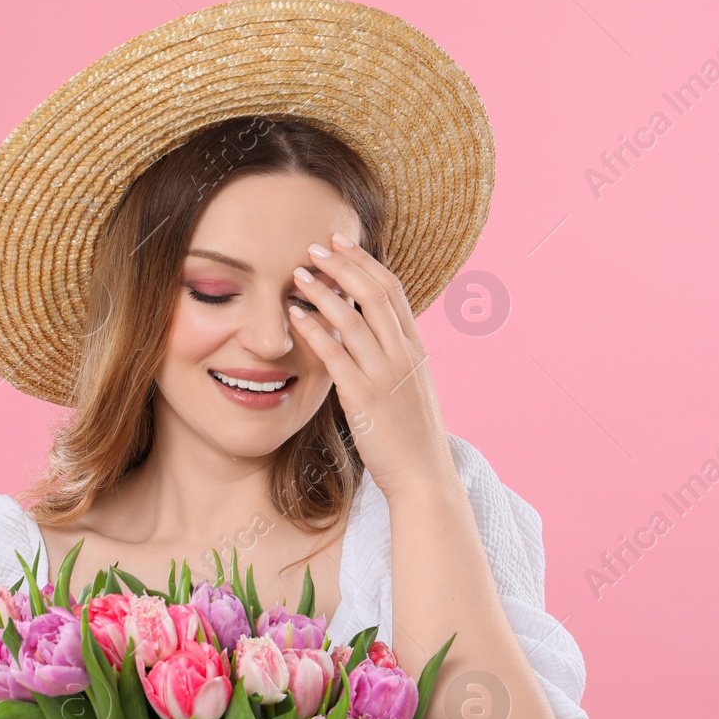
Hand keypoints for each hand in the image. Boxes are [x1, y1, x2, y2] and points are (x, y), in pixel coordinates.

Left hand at [288, 231, 457, 499]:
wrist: (423, 475)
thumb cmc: (412, 436)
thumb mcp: (411, 387)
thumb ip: (394, 359)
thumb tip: (372, 336)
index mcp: (415, 349)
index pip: (391, 290)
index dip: (364, 262)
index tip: (341, 242)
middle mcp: (403, 355)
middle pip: (373, 293)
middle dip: (342, 264)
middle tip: (314, 246)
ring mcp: (385, 375)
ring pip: (353, 318)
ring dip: (323, 291)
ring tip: (298, 273)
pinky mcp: (364, 397)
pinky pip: (336, 355)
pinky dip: (314, 329)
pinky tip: (294, 315)